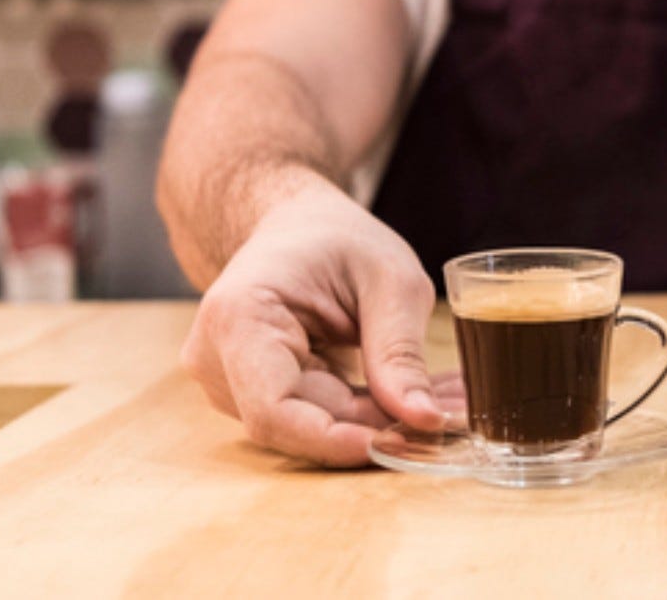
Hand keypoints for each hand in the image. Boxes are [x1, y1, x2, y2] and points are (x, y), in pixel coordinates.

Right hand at [180, 187, 449, 467]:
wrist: (295, 223)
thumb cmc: (338, 237)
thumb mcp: (390, 279)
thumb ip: (400, 352)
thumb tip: (424, 421)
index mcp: (239, 317)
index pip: (272, 409)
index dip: (332, 439)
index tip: (396, 443)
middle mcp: (215, 357)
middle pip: (297, 421)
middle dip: (373, 427)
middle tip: (451, 416)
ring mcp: (226, 379)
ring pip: (307, 426)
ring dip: (374, 421)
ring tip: (443, 397)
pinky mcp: (248, 392)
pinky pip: (309, 418)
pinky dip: (361, 413)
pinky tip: (408, 394)